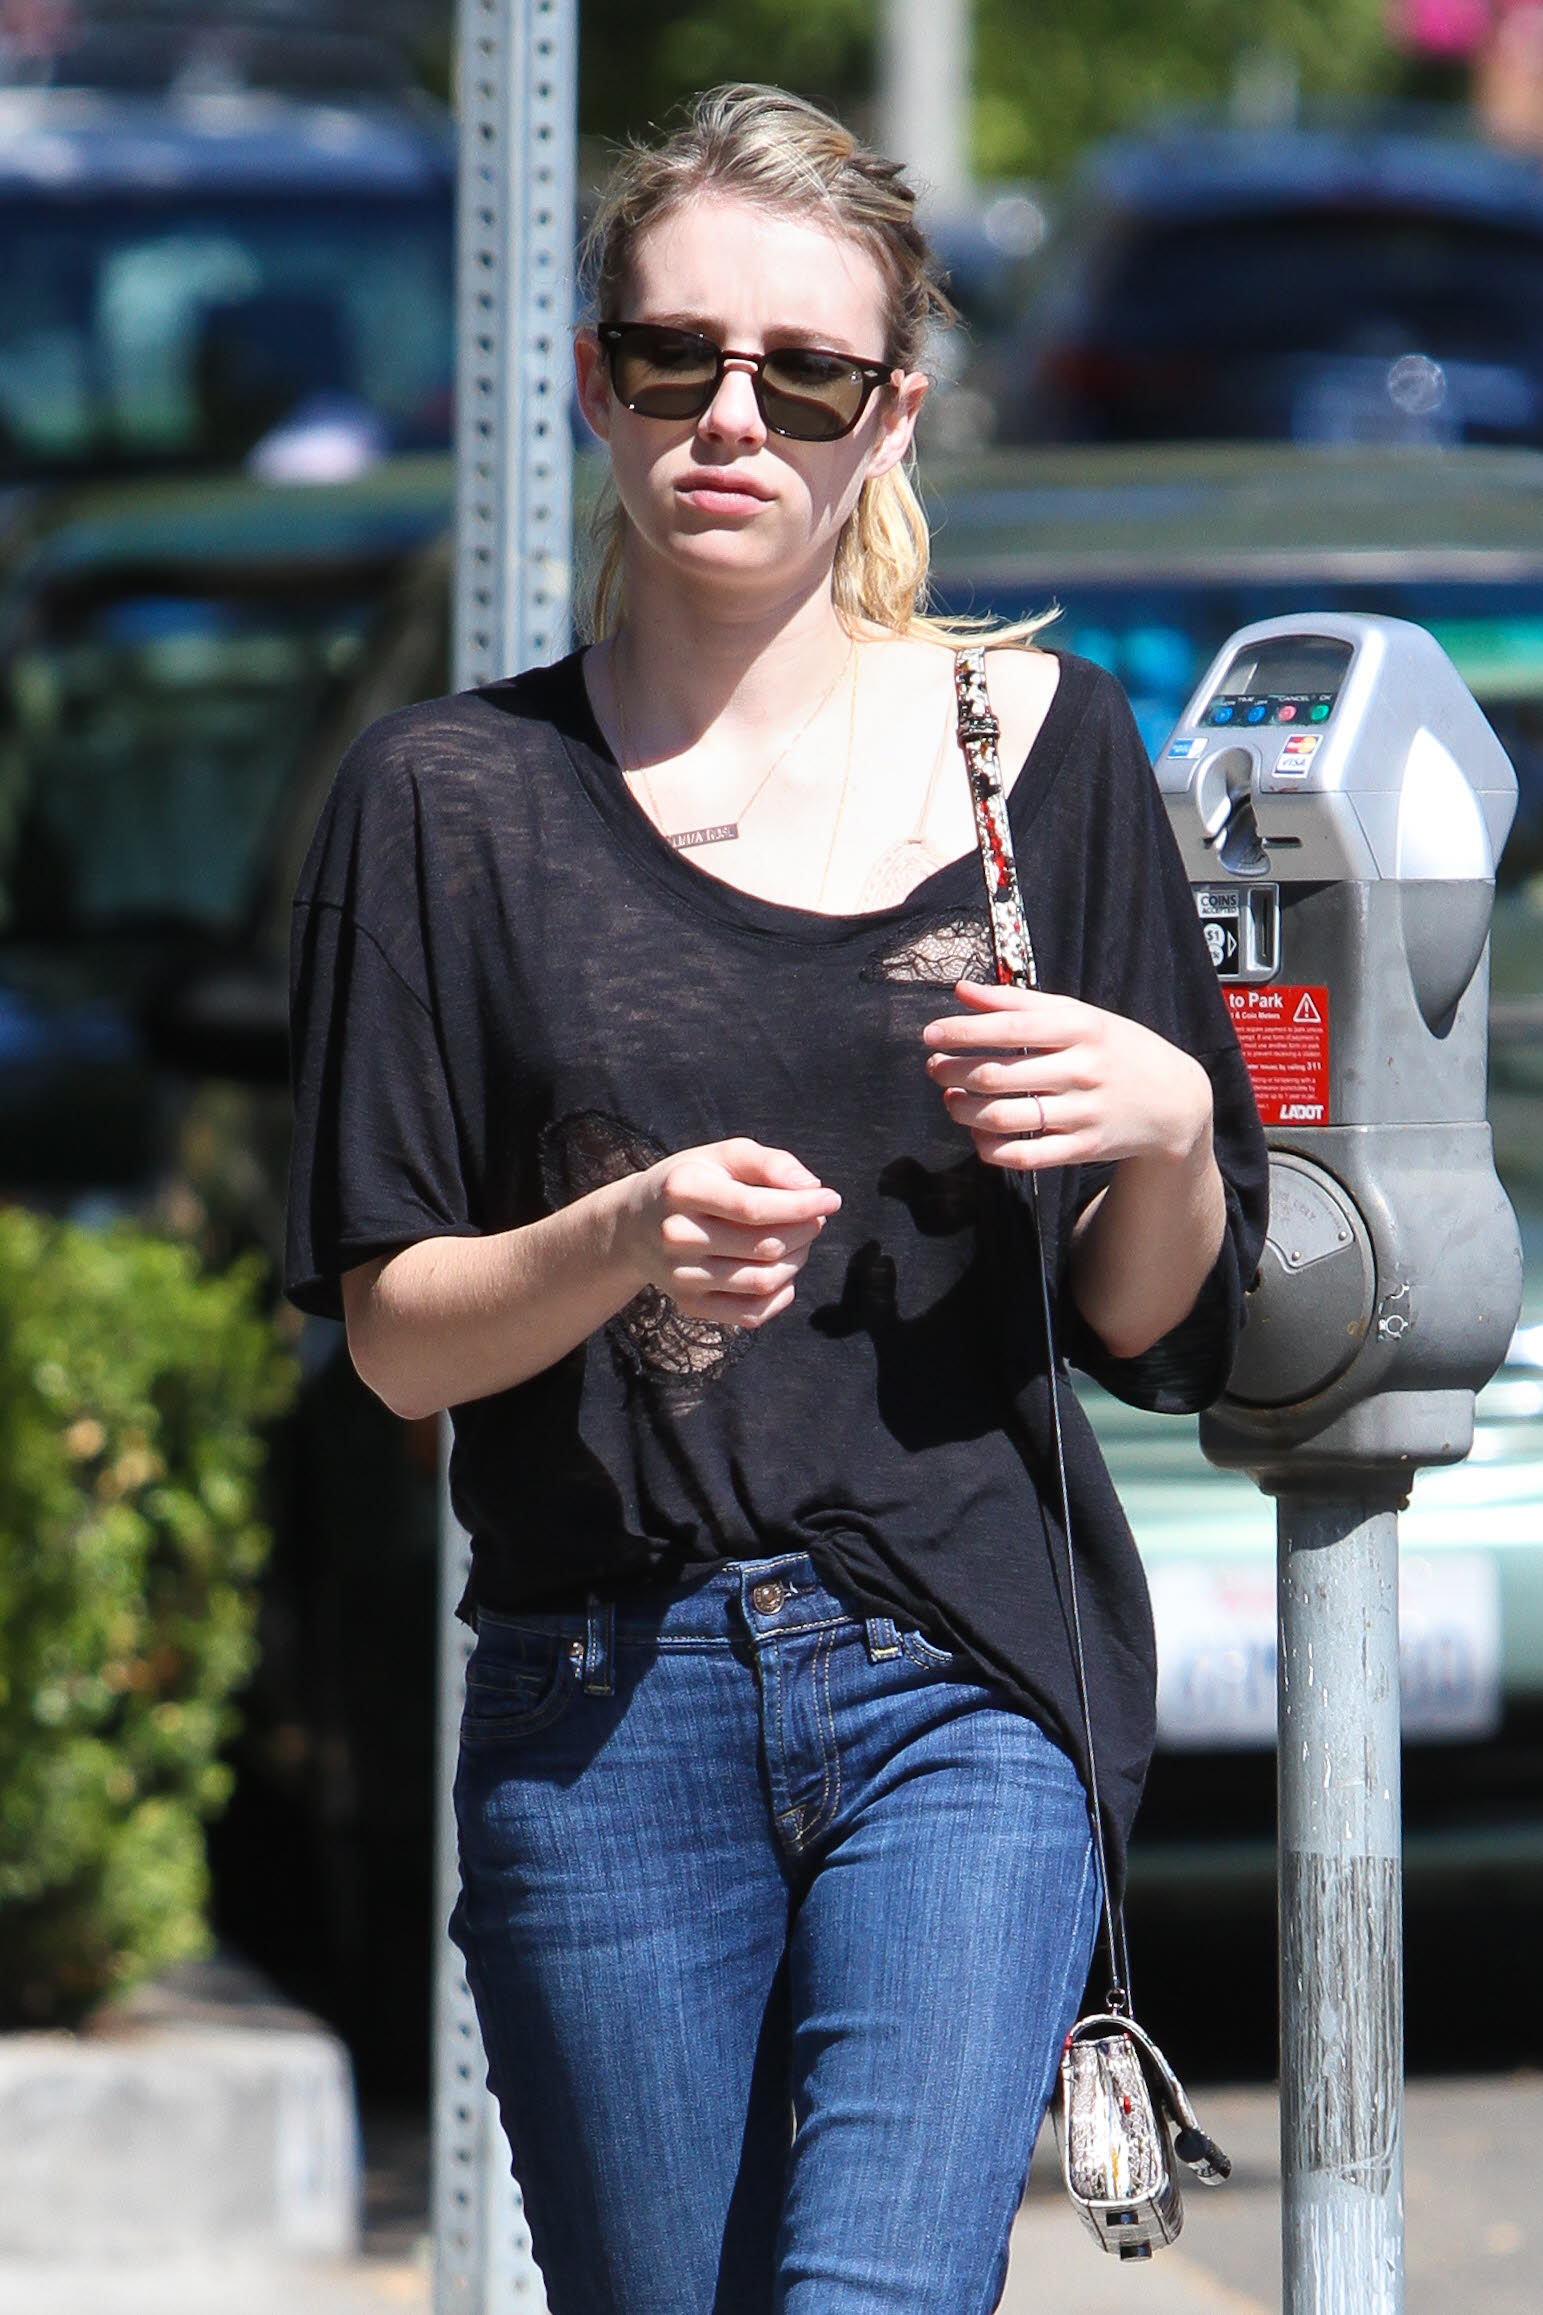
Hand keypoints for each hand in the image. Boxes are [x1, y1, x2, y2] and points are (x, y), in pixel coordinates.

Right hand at [619, 1137, 840, 1328]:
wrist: (634, 1226)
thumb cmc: (691, 1183)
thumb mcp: (721, 1157)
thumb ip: (768, 1162)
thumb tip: (811, 1185)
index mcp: (683, 1190)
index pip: (754, 1207)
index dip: (802, 1206)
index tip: (831, 1199)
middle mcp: (676, 1236)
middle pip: (764, 1246)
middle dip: (806, 1231)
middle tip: (816, 1218)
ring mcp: (680, 1276)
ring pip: (763, 1281)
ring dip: (798, 1261)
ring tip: (801, 1242)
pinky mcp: (689, 1305)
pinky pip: (751, 1314)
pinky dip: (781, 1295)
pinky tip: (785, 1272)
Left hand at [923, 980, 1212, 1172]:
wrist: (1174, 1101)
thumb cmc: (1114, 1048)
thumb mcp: (1078, 1015)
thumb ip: (1017, 1001)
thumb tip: (961, 991)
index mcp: (1080, 1028)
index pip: (1009, 1026)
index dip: (962, 1032)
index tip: (931, 1034)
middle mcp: (1081, 1070)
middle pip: (997, 1075)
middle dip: (953, 1072)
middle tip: (935, 1068)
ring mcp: (1083, 1112)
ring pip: (1003, 1117)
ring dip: (962, 1110)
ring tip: (950, 1099)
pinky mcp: (1082, 1148)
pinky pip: (1023, 1156)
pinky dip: (989, 1148)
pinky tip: (977, 1133)